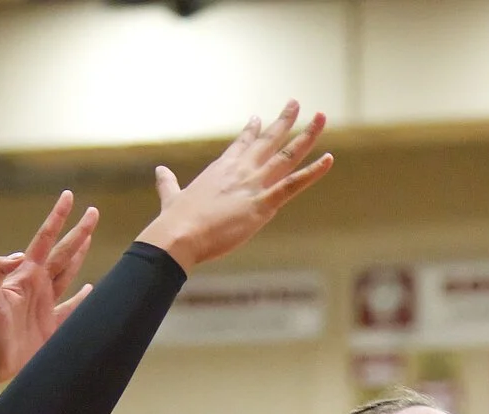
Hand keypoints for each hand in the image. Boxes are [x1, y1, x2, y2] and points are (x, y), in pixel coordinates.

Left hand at [0, 191, 99, 387]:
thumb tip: (20, 254)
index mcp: (25, 275)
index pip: (45, 240)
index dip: (57, 218)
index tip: (69, 197)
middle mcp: (37, 286)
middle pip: (63, 253)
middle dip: (78, 232)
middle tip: (93, 212)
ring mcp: (45, 305)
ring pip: (68, 274)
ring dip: (79, 256)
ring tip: (89, 238)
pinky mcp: (52, 327)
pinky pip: (72, 309)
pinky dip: (84, 299)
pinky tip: (92, 290)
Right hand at [138, 102, 333, 273]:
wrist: (179, 235)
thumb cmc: (175, 221)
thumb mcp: (172, 197)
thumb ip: (168, 183)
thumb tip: (160, 171)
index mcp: (221, 169)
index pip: (241, 144)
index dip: (252, 130)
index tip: (259, 117)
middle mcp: (241, 170)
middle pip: (269, 140)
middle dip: (285, 120)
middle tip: (297, 103)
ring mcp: (254, 184)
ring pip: (287, 155)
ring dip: (306, 135)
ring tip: (321, 117)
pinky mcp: (263, 203)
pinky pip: (294, 184)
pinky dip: (313, 172)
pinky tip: (329, 159)